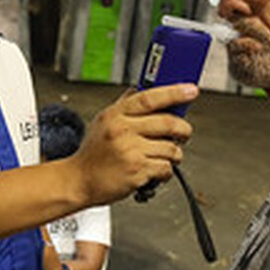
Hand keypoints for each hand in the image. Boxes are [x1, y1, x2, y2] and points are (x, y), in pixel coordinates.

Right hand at [71, 83, 196, 205]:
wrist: (79, 181)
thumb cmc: (93, 154)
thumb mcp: (103, 122)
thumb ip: (124, 106)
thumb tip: (143, 89)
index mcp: (115, 115)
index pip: (150, 97)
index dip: (174, 92)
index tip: (190, 90)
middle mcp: (122, 130)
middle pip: (168, 122)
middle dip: (183, 129)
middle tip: (183, 133)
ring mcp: (130, 151)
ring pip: (171, 148)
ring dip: (173, 155)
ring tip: (161, 157)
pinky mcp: (137, 171)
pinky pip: (166, 168)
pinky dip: (165, 172)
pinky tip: (153, 171)